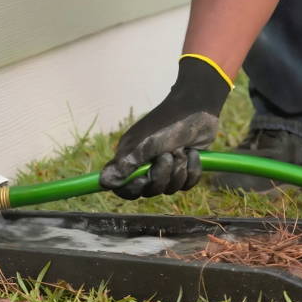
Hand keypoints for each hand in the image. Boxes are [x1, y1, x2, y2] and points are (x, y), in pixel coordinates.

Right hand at [100, 55, 231, 198]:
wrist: (198, 110)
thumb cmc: (167, 123)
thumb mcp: (144, 145)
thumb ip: (124, 165)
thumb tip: (104, 182)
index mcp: (130, 158)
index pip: (124, 188)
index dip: (133, 188)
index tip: (143, 178)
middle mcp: (145, 165)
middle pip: (149, 190)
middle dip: (161, 175)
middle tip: (168, 156)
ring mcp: (165, 167)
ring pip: (169, 188)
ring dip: (179, 170)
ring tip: (181, 150)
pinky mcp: (183, 167)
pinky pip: (186, 184)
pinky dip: (192, 170)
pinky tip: (193, 153)